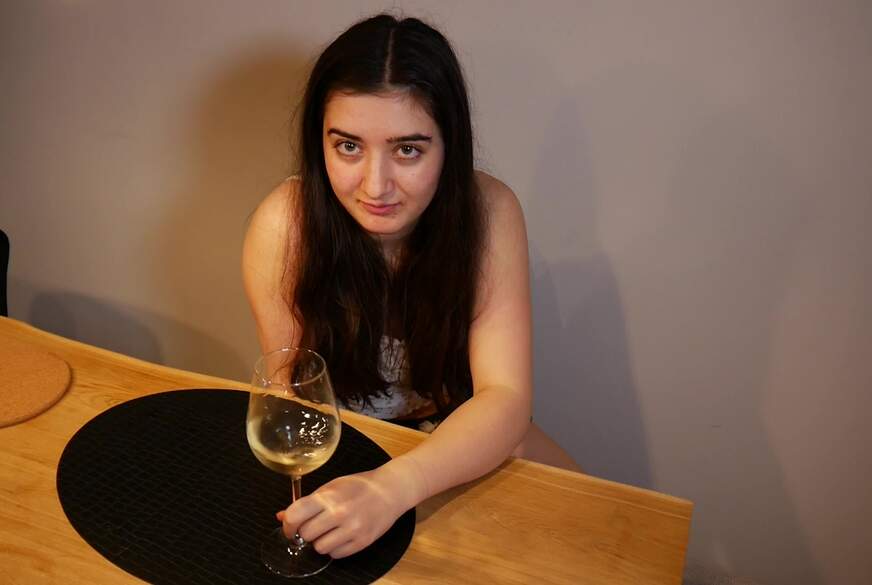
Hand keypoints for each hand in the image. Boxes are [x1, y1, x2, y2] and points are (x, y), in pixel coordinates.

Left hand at [277, 459, 423, 558]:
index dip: (288, 525)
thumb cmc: (359, 486)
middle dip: (307, 532)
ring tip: (331, 530)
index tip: (290, 528)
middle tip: (315, 526)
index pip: (295, 515)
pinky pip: (336, 555)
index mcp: (328, 496)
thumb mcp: (331, 486)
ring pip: (320, 548)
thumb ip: (307, 502)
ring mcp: (352, 529)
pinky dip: (336, 548)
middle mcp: (339, 513)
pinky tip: (342, 535)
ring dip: (321, 542)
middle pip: (306, 534)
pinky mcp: (362, 542)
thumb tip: (281, 516)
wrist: (390, 490)